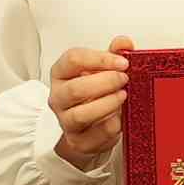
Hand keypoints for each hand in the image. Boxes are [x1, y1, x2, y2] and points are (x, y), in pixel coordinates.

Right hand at [42, 42, 129, 168]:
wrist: (88, 126)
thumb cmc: (93, 93)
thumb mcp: (102, 69)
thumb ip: (113, 54)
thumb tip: (124, 43)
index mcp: (61, 73)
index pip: (73, 59)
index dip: (100, 59)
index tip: (122, 62)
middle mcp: (58, 97)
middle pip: (75, 89)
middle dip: (105, 82)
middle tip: (124, 79)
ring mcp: (65, 121)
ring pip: (81, 115)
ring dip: (107, 104)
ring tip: (123, 96)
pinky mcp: (78, 141)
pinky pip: (96, 134)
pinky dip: (112, 125)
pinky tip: (121, 117)